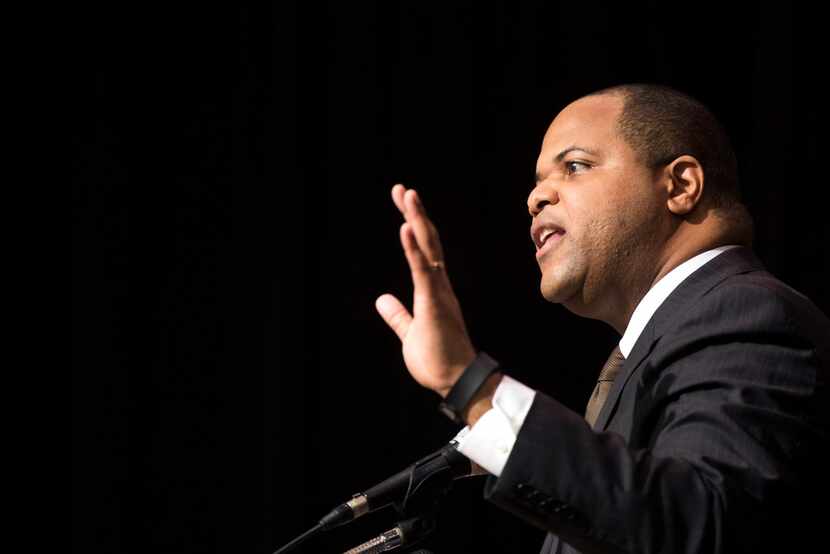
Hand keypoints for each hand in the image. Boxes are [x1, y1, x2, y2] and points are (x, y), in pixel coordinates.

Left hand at [375, 184, 476, 396]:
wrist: (457, 382)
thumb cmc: (438, 360)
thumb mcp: (410, 332)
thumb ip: (398, 315)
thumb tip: (382, 300)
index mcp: (433, 291)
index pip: (422, 252)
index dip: (412, 227)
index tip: (404, 204)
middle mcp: (439, 286)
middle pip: (427, 242)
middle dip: (415, 214)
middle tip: (404, 190)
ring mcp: (439, 292)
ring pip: (428, 249)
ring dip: (416, 221)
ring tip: (407, 195)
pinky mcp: (434, 304)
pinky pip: (423, 272)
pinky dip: (414, 250)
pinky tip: (406, 230)